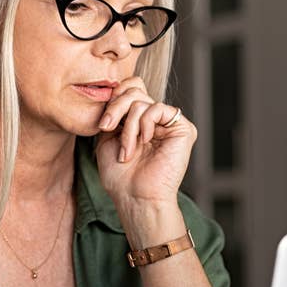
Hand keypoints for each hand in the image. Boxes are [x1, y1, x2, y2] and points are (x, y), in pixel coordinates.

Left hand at [95, 77, 195, 206]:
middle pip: (134, 90)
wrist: (135, 197)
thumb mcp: (108, 137)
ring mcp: (170, 123)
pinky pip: (158, 108)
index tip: (103, 122)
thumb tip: (116, 88)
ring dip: (128, 127)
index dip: (115, 96)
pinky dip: (144, 124)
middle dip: (116, 108)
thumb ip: (114, 112)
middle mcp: (156, 119)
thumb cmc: (120, 176)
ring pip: (142, 101)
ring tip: (126, 150)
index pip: (131, 88)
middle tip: (106, 128)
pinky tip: (144, 142)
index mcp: (140, 120)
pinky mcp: (183, 128)